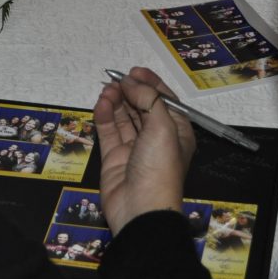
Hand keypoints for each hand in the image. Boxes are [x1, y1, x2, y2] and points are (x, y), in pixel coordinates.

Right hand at [93, 66, 195, 234]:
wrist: (141, 208)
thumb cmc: (159, 165)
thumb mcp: (162, 127)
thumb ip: (147, 99)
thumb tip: (130, 82)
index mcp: (176, 132)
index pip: (164, 101)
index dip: (151, 84)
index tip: (134, 70)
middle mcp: (156, 139)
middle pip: (142, 108)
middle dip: (131, 91)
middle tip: (116, 79)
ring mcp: (134, 148)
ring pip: (124, 118)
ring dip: (116, 101)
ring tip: (106, 89)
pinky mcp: (114, 157)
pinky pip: (109, 132)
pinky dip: (105, 116)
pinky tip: (101, 103)